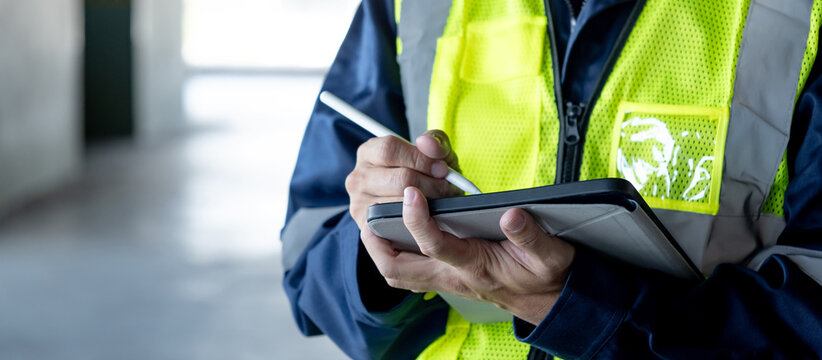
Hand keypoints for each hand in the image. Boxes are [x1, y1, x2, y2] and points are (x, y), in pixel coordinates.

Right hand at [346, 130, 462, 229]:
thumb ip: (435, 142)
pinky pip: (398, 223)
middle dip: (431, 183)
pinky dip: (419, 221)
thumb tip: (426, 142)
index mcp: (369, 153)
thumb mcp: (433, 154)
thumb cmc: (425, 176)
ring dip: (430, 204)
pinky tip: (430, 216)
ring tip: (443, 202)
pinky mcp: (367, 228)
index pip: (389, 149)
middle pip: (400, 178)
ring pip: (402, 204)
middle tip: (447, 188)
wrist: (421, 210)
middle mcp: (358, 178)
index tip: (442, 168)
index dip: (420, 158)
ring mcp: (359, 204)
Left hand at [360, 187, 575, 324]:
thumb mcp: (551, 255)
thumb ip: (532, 237)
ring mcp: (445, 279)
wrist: (548, 300)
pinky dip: (393, 254)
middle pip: (399, 268)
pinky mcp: (445, 277)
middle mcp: (453, 276)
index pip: (436, 246)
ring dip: (380, 249)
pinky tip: (393, 235)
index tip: (413, 193)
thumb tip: (512, 215)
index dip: (419, 220)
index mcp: (476, 265)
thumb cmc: (545, 276)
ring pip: (398, 273)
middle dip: (377, 243)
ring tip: (374, 222)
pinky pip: (407, 272)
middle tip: (371, 214)